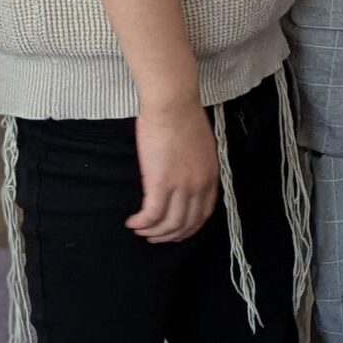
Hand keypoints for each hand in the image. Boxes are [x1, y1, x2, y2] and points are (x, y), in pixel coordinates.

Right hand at [127, 100, 219, 242]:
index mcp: (210, 177)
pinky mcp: (161, 184)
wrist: (173, 105)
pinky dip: (141, 223)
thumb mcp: (201, 146)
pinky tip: (132, 222)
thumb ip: (196, 166)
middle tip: (154, 236)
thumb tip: (185, 177)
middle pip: (186, 224)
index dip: (188, 228)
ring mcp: (181, 186)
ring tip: (140, 230)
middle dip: (169, 235)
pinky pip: (151, 215)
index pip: (203, 214)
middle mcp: (199, 186)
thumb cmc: (183, 117)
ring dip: (153, 232)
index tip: (175, 231)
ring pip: (168, 224)